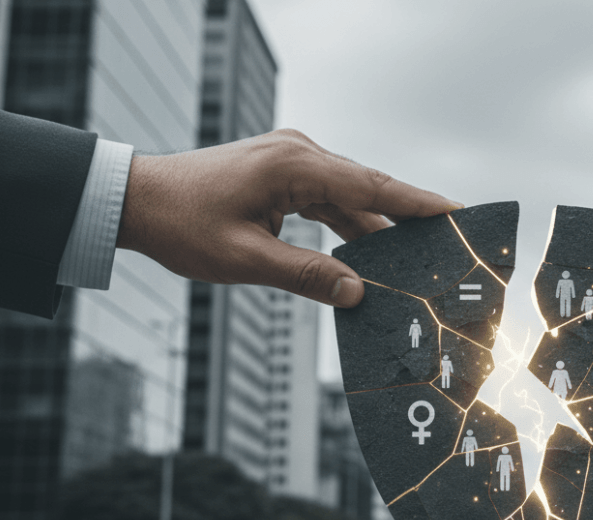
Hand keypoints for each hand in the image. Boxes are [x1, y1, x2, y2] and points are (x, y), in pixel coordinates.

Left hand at [115, 129, 461, 307]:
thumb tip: (358, 293)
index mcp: (294, 164)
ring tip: (415, 259)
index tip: (458, 213)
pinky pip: (328, 200)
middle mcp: (298, 153)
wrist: (134, 200)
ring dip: (376, 228)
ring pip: (349, 198)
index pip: (372, 185)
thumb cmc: (182, 225)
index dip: (418, 203)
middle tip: (448, 246)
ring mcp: (290, 161)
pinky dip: (349, 225)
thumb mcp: (245, 260)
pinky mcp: (281, 174)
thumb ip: (306, 276)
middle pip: (368, 189)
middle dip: (407, 219)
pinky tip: (369, 253)